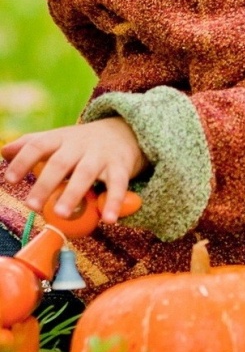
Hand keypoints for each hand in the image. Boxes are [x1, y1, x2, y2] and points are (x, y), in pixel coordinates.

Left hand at [2, 119, 148, 224]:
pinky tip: (108, 219)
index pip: (38, 145)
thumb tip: (4, 152)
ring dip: (73, 193)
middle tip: (32, 205)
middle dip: (45, 183)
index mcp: (61, 138)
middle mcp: (80, 145)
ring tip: (61, 213)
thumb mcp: (58, 138)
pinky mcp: (120, 167)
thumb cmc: (82, 143)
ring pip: (86, 173)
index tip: (10, 179)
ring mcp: (100, 156)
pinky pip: (117, 185)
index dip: (23, 161)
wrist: (124, 131)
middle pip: (60, 162)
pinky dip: (113, 203)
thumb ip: (31, 144)